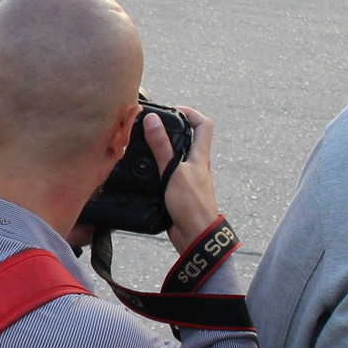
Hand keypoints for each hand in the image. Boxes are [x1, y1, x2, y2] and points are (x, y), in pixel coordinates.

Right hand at [154, 106, 219, 253]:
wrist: (196, 237)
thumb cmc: (191, 205)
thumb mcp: (173, 172)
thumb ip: (162, 147)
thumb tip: (152, 120)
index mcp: (200, 156)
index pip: (204, 125)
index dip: (190, 113)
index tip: (172, 110)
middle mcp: (196, 165)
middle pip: (188, 139)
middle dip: (170, 130)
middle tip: (151, 127)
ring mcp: (188, 179)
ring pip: (176, 157)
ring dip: (162, 150)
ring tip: (143, 146)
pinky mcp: (178, 192)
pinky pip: (168, 174)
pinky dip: (156, 169)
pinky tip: (144, 172)